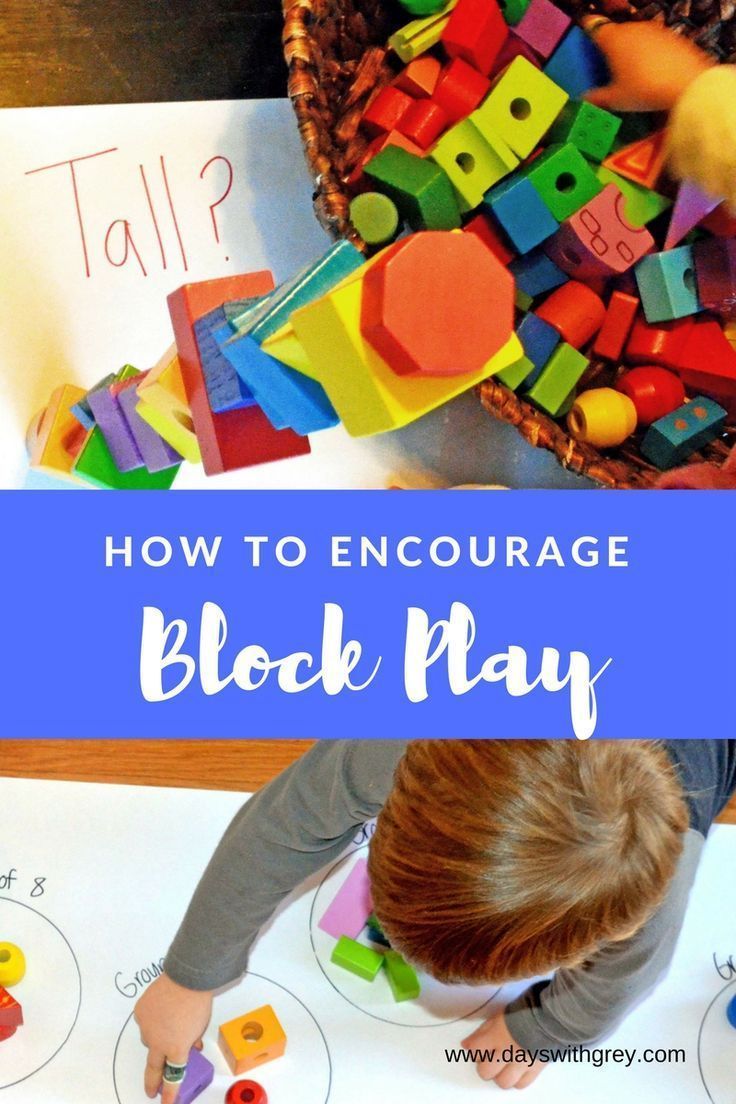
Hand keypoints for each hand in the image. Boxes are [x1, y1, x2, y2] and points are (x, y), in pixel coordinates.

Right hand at [134, 974, 213, 1103]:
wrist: (186, 977)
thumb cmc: (198, 1001)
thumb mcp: (200, 1025)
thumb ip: (192, 1039)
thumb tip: (190, 1045)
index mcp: (176, 1049)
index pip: (172, 1077)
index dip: (169, 1093)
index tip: (166, 1103)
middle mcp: (158, 1043)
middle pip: (153, 1067)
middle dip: (152, 1081)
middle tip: (150, 1091)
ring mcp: (146, 1027)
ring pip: (149, 1039)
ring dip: (158, 1036)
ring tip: (170, 1020)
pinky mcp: (139, 1012)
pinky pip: (145, 1021)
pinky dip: (152, 1019)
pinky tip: (161, 1008)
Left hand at [461, 1011, 545, 1089]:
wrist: (551, 1015)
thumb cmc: (525, 1011)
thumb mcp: (499, 1015)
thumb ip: (482, 1031)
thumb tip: (467, 1044)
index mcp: (497, 1035)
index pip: (475, 1050)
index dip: (473, 1049)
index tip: (476, 1047)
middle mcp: (507, 1052)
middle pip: (486, 1072)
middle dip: (485, 1066)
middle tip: (490, 1058)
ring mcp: (521, 1062)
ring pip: (503, 1082)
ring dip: (501, 1075)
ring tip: (504, 1066)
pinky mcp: (535, 1069)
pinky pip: (521, 1084)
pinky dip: (517, 1080)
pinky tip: (517, 1070)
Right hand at [582, 18, 714, 111]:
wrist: (686, 84)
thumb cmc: (643, 90)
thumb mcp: (616, 99)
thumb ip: (597, 97)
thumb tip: (585, 98)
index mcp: (613, 39)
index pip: (593, 26)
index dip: (587, 31)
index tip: (585, 40)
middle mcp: (632, 28)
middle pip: (616, 32)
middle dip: (611, 45)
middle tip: (609, 66)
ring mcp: (654, 29)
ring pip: (636, 36)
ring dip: (632, 49)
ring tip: (633, 72)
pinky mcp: (672, 35)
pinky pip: (654, 42)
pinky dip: (650, 52)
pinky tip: (653, 71)